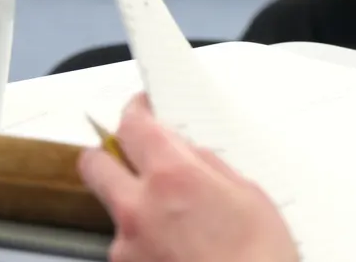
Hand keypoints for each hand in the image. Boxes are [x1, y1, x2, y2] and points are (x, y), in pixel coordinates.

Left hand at [78, 94, 297, 261]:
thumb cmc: (259, 260)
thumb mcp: (249, 197)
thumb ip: (209, 168)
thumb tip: (190, 155)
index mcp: (172, 177)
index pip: (133, 126)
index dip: (135, 111)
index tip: (140, 108)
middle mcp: (138, 208)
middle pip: (95, 163)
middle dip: (109, 154)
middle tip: (132, 156)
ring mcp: (126, 246)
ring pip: (115, 209)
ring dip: (136, 207)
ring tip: (179, 224)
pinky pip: (127, 246)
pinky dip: (146, 243)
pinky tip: (180, 251)